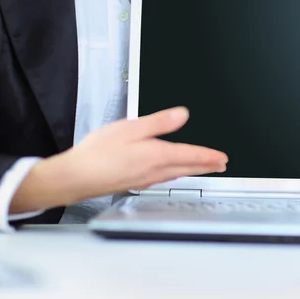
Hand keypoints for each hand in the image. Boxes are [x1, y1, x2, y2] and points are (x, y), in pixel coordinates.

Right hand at [10, 107, 226, 213]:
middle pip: (189, 168)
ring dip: (194, 170)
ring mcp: (146, 179)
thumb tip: (182, 115)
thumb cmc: (98, 153)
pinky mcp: (135, 183)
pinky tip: (173, 174)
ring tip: (204, 168)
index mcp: (158, 155)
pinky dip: (176, 174)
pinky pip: (164, 179)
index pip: (191, 155)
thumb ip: (159, 122)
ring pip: (178, 174)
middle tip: (222, 165)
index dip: (209, 156)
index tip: (222, 157)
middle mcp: (155, 170)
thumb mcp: (131, 128)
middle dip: (207, 166)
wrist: (77, 177)